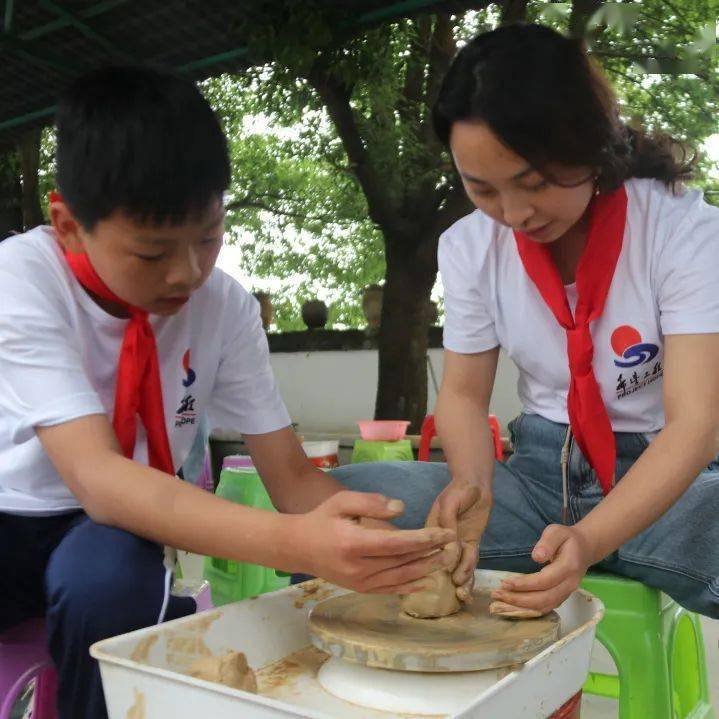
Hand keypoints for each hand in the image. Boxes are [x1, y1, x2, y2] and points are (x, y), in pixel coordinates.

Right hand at [290, 490, 456, 593]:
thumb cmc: (321, 519)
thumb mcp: (342, 502)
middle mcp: (358, 568)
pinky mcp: (359, 589)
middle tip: (454, 544)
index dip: (424, 539)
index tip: (445, 532)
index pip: (397, 544)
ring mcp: (358, 583)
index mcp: (354, 544)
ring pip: (399, 578)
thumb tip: (401, 508)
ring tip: (446, 560)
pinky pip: (389, 590)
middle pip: (403, 562)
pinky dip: (409, 586)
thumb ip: (371, 503)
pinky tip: (426, 581)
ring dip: (426, 570)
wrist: (297, 547)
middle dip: (431, 553)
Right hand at [427, 481, 491, 600]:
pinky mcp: (471, 544)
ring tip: (463, 593)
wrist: (475, 485)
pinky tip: (469, 586)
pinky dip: (470, 572)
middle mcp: (442, 541)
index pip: (429, 551)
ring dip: (461, 580)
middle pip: (443, 563)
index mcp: (431, 531)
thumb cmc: (458, 491)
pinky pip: (471, 560)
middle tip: (456, 591)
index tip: (435, 581)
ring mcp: (457, 543)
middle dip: (447, 579)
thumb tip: (449, 547)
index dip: (431, 567)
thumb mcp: (449, 503)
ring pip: (458, 565)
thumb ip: (448, 523)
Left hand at [490, 524, 593, 613]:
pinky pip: (545, 608)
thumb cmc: (567, 538)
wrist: (584, 549)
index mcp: (568, 567)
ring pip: (544, 606)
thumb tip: (536, 557)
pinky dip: (528, 610)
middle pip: (544, 598)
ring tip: (500, 600)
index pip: (545, 581)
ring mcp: (567, 593)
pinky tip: (512, 606)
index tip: (505, 582)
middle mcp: (570, 584)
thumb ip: (547, 542)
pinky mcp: (562, 597)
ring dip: (521, 607)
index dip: (524, 584)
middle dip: (518, 599)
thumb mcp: (557, 532)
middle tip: (497, 594)